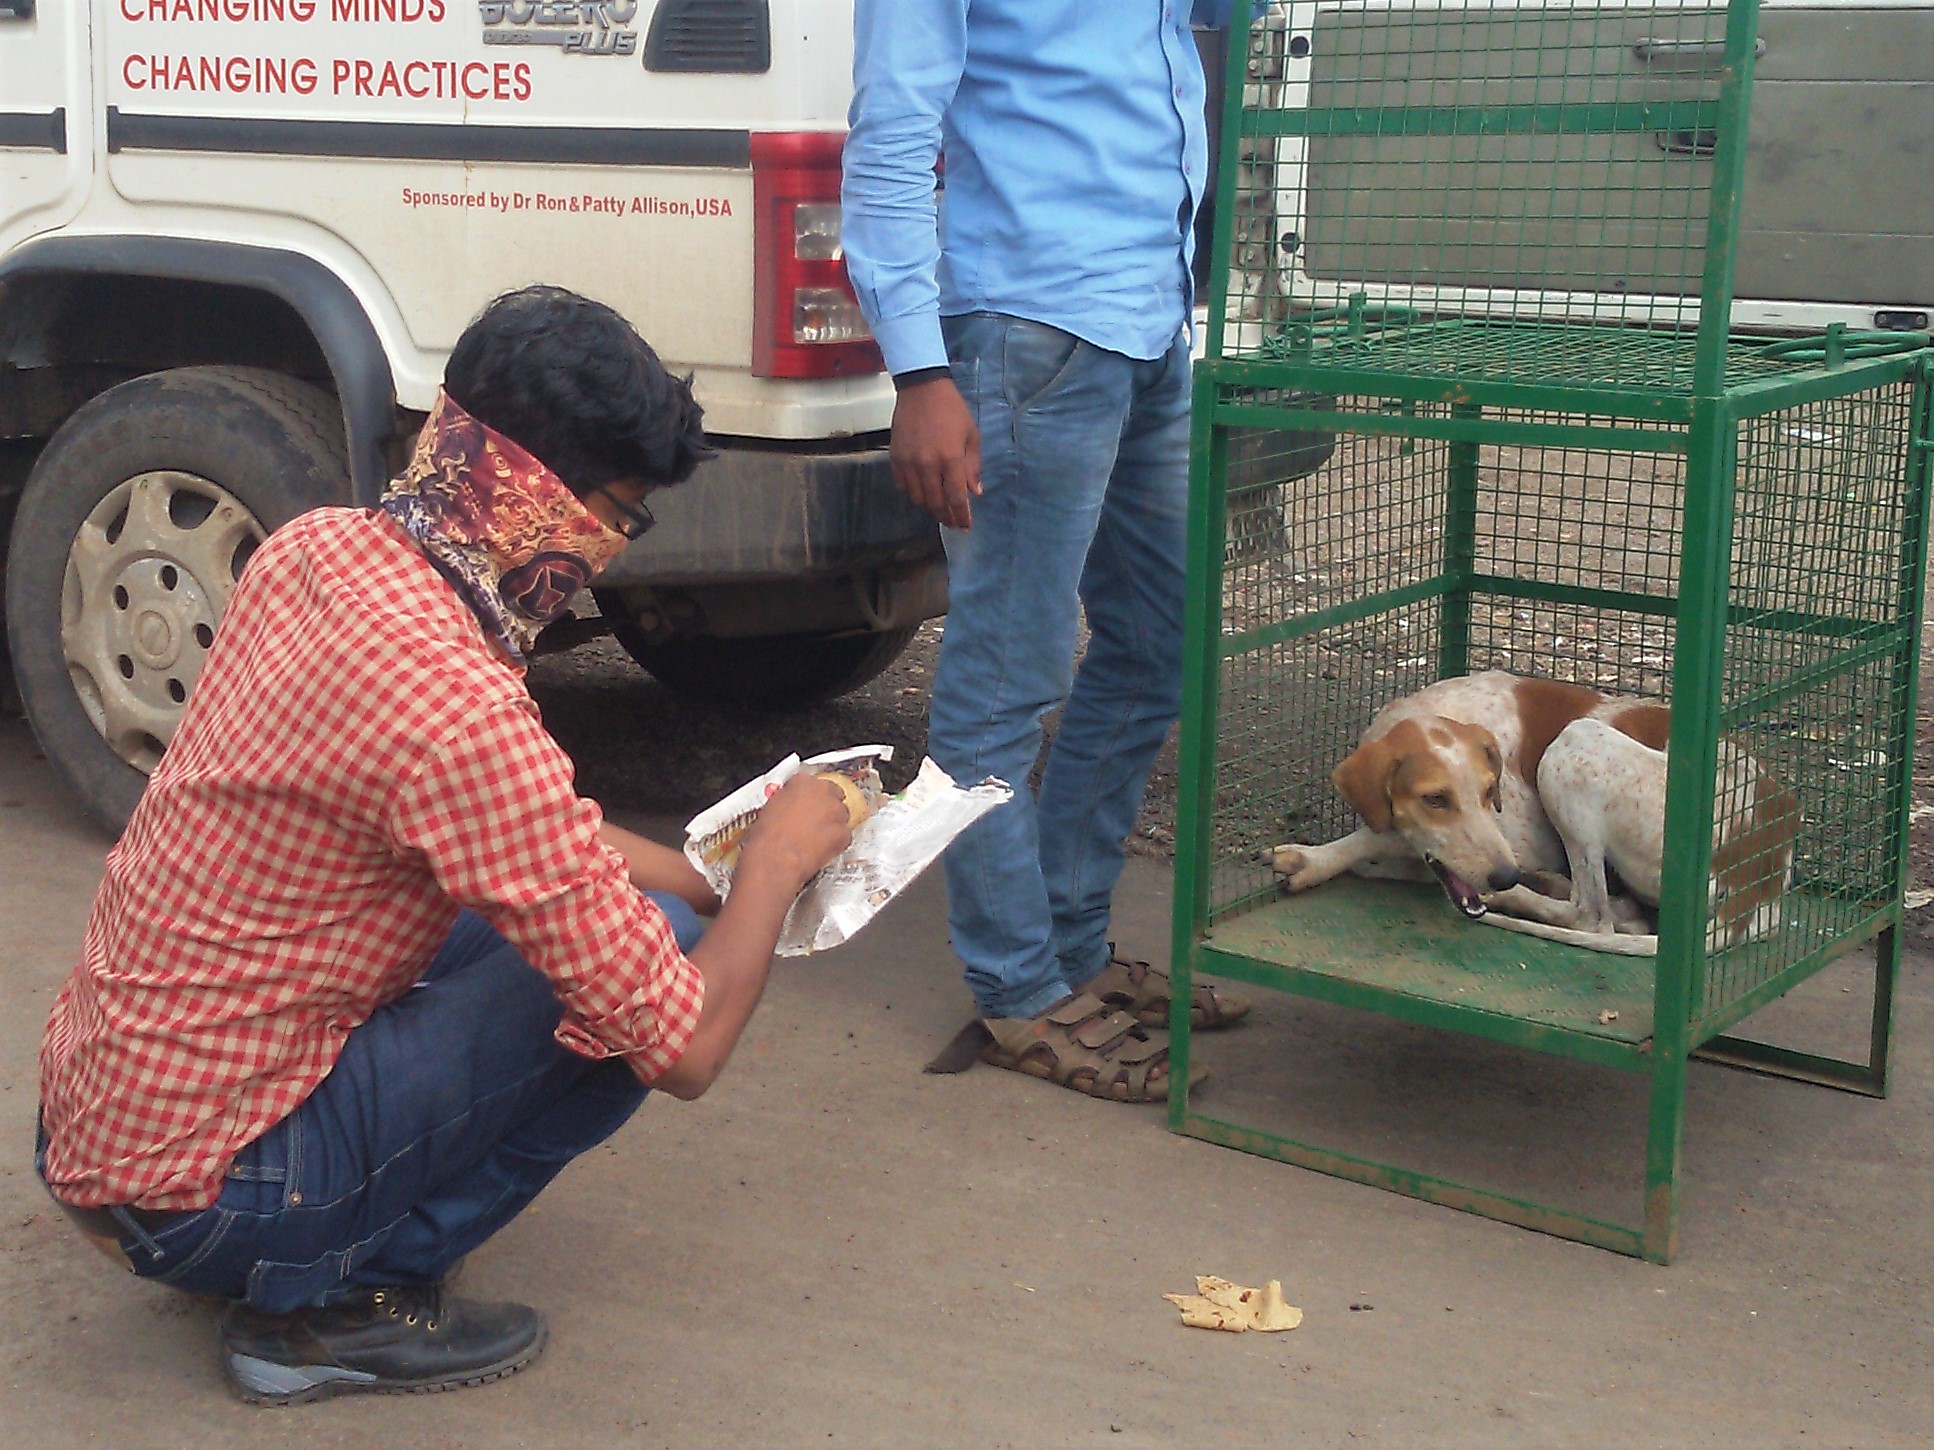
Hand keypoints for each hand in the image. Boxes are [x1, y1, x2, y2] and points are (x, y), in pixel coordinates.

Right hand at [737, 773, 852, 893]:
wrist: (774, 859)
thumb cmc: (767, 837)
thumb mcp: (771, 806)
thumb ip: (788, 799)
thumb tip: (792, 804)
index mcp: (802, 782)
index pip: (814, 782)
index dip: (812, 796)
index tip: (809, 803)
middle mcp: (822, 792)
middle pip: (834, 795)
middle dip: (826, 808)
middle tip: (814, 821)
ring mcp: (835, 812)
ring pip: (842, 815)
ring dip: (833, 824)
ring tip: (816, 837)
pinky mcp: (843, 833)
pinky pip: (844, 835)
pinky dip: (836, 842)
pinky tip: (821, 848)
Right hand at [890, 376, 980, 530]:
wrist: (922, 389)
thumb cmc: (952, 410)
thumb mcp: (971, 435)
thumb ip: (973, 466)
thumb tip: (974, 492)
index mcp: (950, 458)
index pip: (956, 498)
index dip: (961, 516)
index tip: (965, 527)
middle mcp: (927, 464)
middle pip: (935, 503)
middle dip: (946, 517)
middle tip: (953, 523)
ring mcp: (908, 462)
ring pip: (918, 498)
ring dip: (930, 507)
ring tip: (939, 508)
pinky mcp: (895, 458)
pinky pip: (903, 486)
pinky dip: (913, 493)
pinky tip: (922, 491)